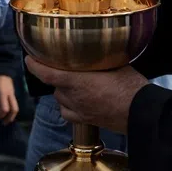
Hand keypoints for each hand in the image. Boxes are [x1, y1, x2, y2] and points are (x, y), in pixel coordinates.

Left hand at [0, 74, 19, 123]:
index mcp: (3, 93)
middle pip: (14, 109)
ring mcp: (13, 93)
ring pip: (16, 107)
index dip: (0, 115)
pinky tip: (5, 110)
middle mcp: (10, 94)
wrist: (1, 66)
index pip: (4, 108)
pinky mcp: (13, 92)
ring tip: (4, 119)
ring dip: (11, 114)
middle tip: (4, 123)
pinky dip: (11, 109)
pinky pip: (14, 103)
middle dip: (9, 118)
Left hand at [24, 56, 147, 133]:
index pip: (46, 73)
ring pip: (61, 99)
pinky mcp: (86, 121)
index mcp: (78, 81)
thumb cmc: (132, 88)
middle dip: (56, 76)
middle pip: (54, 85)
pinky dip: (69, 105)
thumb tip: (97, 50)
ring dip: (64, 91)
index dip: (34, 65)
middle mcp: (74, 97)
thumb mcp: (116, 64)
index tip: (29, 58)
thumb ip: (100, 59)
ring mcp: (79, 111)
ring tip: (76, 83)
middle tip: (65, 67)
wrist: (142, 113)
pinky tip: (79, 100)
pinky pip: (68, 112)